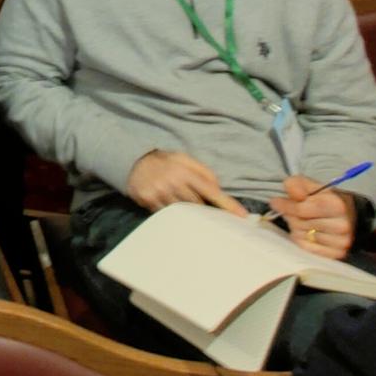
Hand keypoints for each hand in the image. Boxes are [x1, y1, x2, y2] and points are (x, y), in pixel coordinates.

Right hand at [125, 149, 247, 215]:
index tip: (242, 216)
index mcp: (185, 171)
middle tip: (213, 216)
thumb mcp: (184, 159)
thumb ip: (204, 172)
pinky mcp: (148, 201)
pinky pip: (166, 215)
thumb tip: (219, 190)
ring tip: (193, 215)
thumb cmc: (165, 161)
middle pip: (198, 206)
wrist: (134, 161)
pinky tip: (173, 211)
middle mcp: (173, 183)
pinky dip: (173, 216)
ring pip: (183, 213)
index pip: (211, 191)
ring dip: (190, 215)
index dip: (227, 204)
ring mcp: (159, 193)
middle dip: (206, 211)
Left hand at [273, 177, 355, 259]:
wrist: (347, 215)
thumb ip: (297, 184)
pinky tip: (308, 232)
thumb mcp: (311, 185)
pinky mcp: (336, 254)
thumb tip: (293, 195)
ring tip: (303, 220)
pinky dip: (302, 240)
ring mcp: (340, 242)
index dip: (285, 206)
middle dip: (291, 216)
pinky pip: (306, 248)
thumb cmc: (326, 200)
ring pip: (301, 236)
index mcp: (336, 205)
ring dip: (296, 228)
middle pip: (299, 223)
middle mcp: (341, 225)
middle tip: (292, 211)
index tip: (275, 202)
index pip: (301, 209)